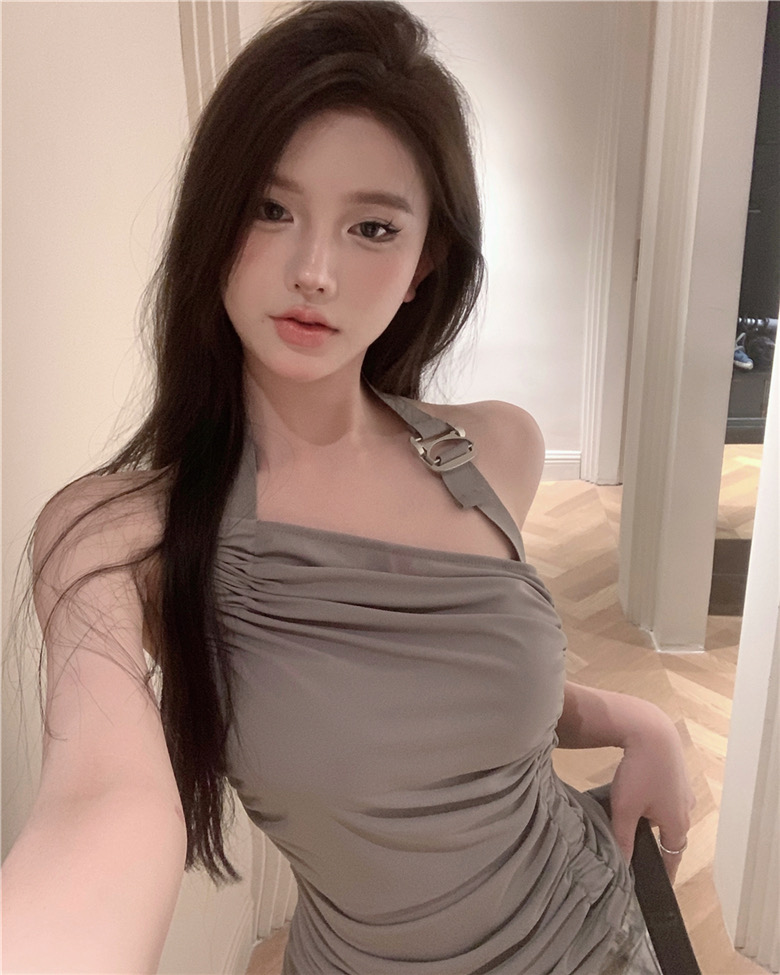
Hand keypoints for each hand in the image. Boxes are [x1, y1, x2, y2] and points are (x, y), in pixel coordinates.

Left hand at [608, 704, 694, 882]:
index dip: (664, 871)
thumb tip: (623, 867)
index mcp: (677, 824)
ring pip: (669, 814)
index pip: (673, 857)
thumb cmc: (639, 773)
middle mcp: (686, 809)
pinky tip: (639, 798)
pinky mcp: (676, 774)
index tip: (656, 884)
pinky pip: (666, 797)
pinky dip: (655, 803)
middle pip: (672, 836)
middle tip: (639, 855)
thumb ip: (623, 838)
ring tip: (635, 826)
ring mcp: (683, 790)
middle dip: (658, 846)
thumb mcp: (625, 808)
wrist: (651, 731)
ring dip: (655, 822)